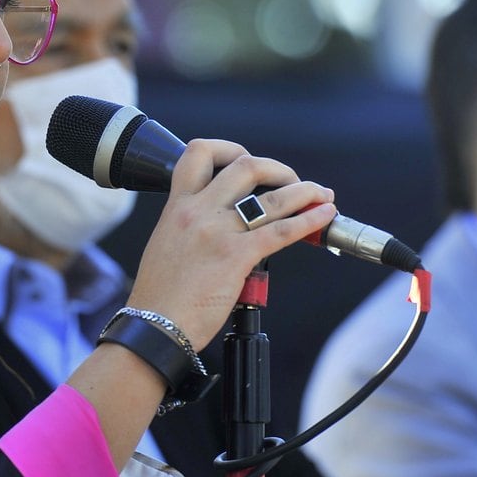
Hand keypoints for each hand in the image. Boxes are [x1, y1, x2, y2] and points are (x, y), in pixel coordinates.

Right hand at [127, 139, 335, 350]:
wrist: (153, 327)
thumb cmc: (159, 297)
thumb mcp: (168, 246)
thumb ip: (191, 228)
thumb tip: (225, 228)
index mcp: (176, 206)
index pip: (199, 153)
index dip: (229, 149)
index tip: (249, 161)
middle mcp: (197, 211)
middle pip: (246, 165)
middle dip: (278, 169)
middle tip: (291, 183)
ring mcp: (217, 232)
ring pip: (272, 197)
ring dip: (305, 191)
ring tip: (322, 194)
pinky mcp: (235, 256)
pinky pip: (281, 230)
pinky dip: (310, 220)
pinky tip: (324, 217)